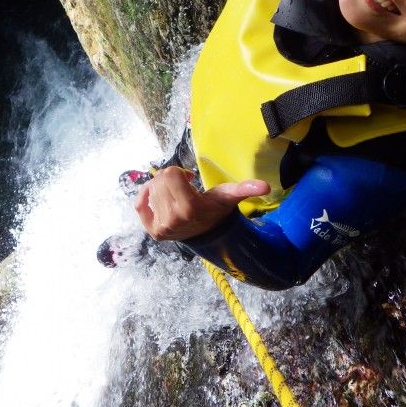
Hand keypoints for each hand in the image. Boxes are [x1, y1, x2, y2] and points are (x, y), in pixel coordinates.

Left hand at [135, 166, 269, 240]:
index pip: (169, 174)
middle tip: (181, 186)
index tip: (189, 179)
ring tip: (174, 194)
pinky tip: (160, 199)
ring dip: (160, 187)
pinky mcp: (152, 230)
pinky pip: (139, 204)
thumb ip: (245, 189)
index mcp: (189, 208)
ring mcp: (161, 227)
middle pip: (158, 180)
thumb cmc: (215, 208)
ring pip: (150, 190)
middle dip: (169, 178)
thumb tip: (266, 186)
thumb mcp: (229, 196)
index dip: (179, 173)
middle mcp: (173, 219)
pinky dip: (146, 196)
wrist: (207, 233)